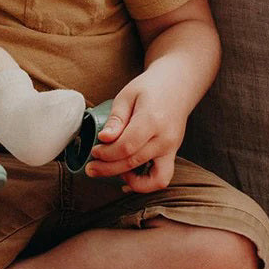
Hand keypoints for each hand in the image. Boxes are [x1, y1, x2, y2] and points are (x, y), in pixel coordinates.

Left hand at [84, 73, 184, 192]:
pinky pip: (162, 178)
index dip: (107, 153)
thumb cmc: (150, 87)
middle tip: (91, 168)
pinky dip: (145, 183)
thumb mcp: (127, 95)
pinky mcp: (173, 154)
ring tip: (111, 173)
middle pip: (134, 162)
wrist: (178, 85)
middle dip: (108, 168)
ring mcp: (172, 148)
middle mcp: (165, 138)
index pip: (126, 146)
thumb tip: (104, 139)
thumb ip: (116, 119)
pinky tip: (127, 178)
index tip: (94, 150)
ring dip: (130, 181)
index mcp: (152, 120)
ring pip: (152, 178)